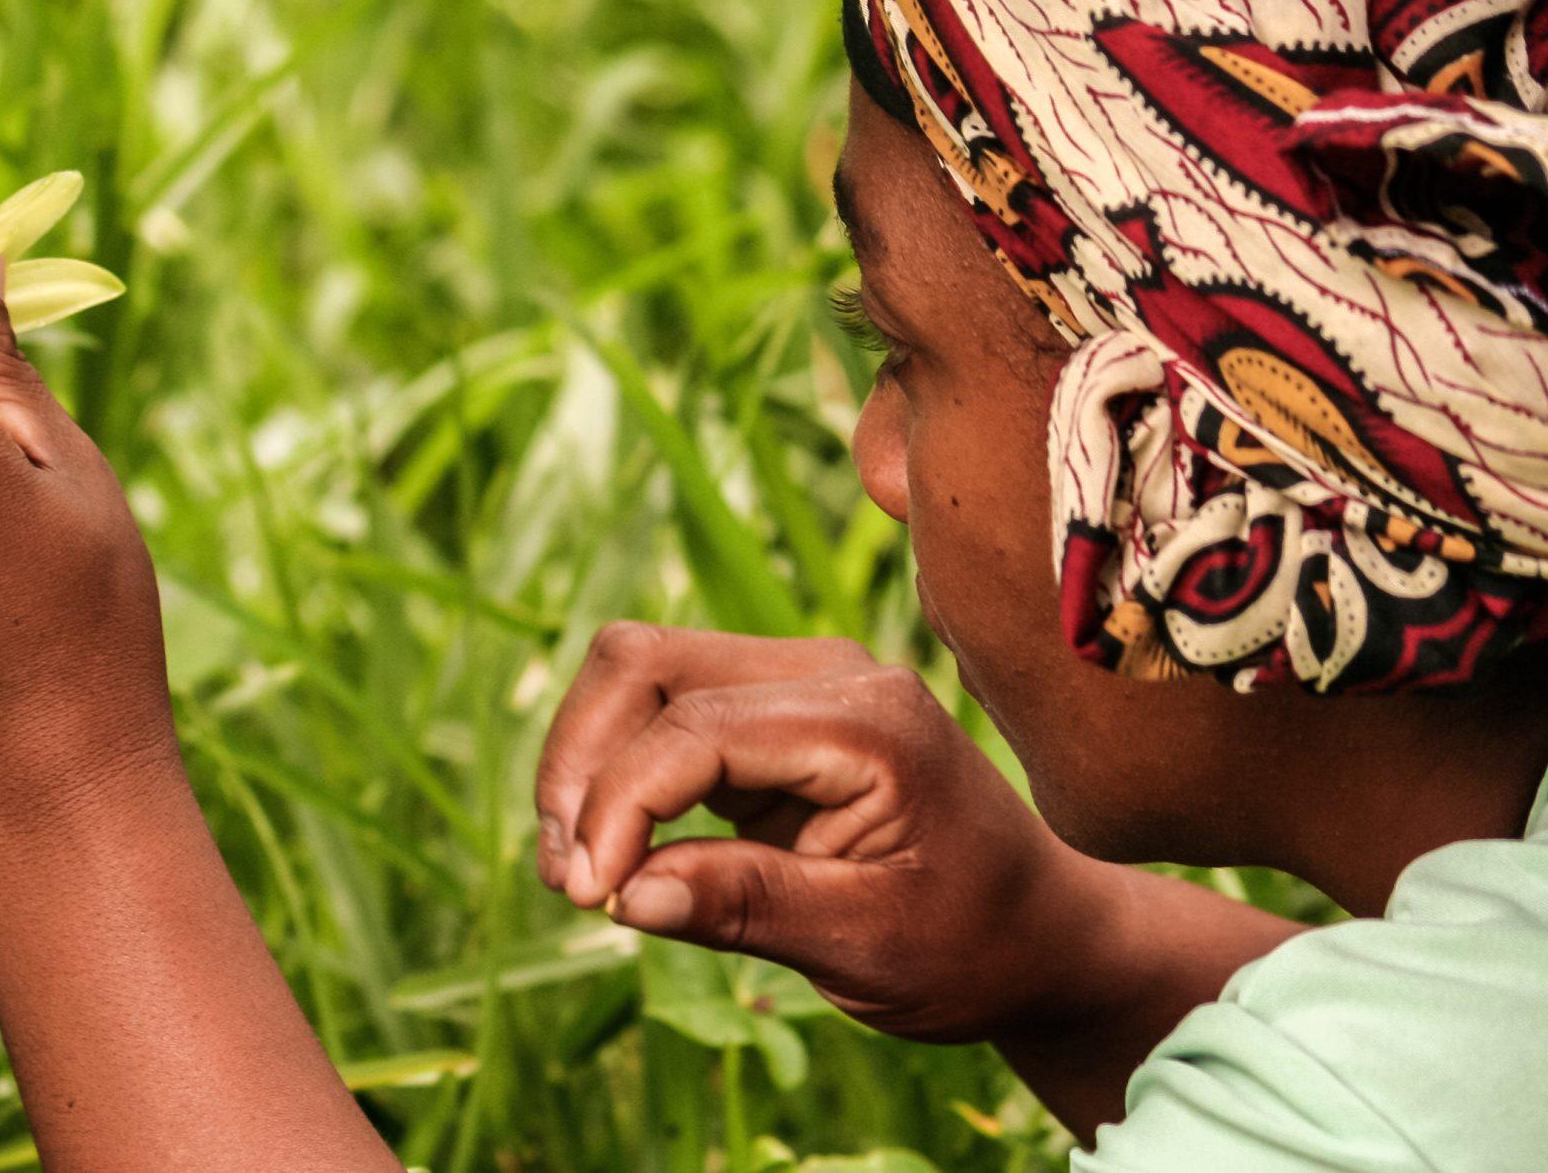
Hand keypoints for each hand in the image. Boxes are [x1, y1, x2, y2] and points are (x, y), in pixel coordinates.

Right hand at [535, 625, 1112, 1043]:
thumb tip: (624, 897)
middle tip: (570, 882)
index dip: (619, 805)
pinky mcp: (766, 713)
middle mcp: (824, 672)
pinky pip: (659, 713)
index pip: (695, 727)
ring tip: (579, 873)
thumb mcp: (872, 947)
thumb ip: (749, 907)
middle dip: (580, 766)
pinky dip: (616, 775)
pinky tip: (615, 856)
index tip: (590, 897)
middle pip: (643, 664)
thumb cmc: (977, 944)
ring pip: (636, 675)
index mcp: (866, 718)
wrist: (1042, 935)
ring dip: (585, 765)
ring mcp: (793, 681)